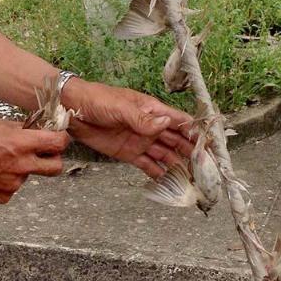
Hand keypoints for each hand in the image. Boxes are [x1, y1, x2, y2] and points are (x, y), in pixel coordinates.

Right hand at [0, 119, 68, 203]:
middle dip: (53, 159)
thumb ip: (19, 128)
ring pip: (28, 176)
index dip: (61, 138)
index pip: (58, 143)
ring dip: (21, 168)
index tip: (58, 137)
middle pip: (55, 167)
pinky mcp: (2, 197)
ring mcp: (12, 184)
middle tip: (43, 153)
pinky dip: (5, 181)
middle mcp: (21, 166)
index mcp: (21, 144)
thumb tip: (36, 128)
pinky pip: (12, 188)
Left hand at [62, 79, 194, 177]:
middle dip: (191, 151)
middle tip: (204, 166)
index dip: (195, 132)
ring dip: (177, 163)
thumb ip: (142, 119)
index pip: (180, 121)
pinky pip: (147, 164)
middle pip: (176, 140)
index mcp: (152, 110)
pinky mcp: (128, 152)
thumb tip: (165, 124)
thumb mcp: (121, 108)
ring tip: (191, 177)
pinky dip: (157, 171)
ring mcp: (140, 140)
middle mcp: (150, 126)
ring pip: (164, 153)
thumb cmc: (98, 101)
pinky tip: (168, 179)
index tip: (208, 145)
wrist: (73, 111)